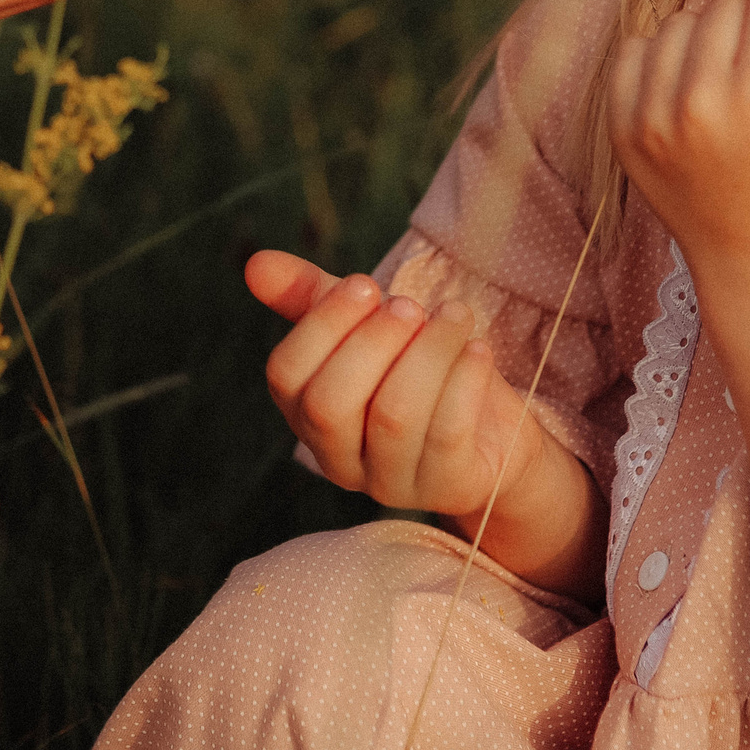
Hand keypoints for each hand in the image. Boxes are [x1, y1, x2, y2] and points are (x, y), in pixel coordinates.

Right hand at [247, 249, 527, 516]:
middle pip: (329, 406)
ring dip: (428, 352)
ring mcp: (393, 481)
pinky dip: (464, 380)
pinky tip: (477, 348)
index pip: (285, 375)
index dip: (322, 324)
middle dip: (371, 343)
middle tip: (409, 306)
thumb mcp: (366, 327)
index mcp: (307, 415)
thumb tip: (256, 264)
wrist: (494, 433)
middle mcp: (341, 458)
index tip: (365, 285)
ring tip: (455, 315)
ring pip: (393, 418)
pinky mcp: (447, 486)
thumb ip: (312, 297)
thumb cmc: (416, 370)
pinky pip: (448, 433)